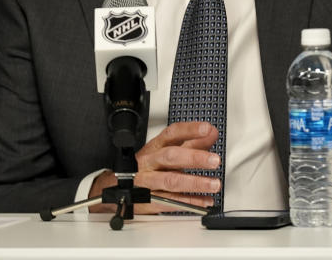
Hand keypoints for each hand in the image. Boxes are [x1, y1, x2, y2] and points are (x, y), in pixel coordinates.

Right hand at [88, 121, 220, 213]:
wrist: (116, 188)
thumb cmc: (146, 167)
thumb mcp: (166, 151)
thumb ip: (191, 143)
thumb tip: (211, 134)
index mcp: (155, 147)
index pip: (172, 134)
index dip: (189, 130)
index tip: (207, 129)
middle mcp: (150, 162)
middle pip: (170, 156)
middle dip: (194, 158)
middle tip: (215, 160)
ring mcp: (148, 181)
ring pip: (170, 180)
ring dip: (194, 182)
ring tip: (214, 184)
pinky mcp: (149, 200)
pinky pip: (171, 201)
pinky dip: (190, 202)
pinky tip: (205, 200)